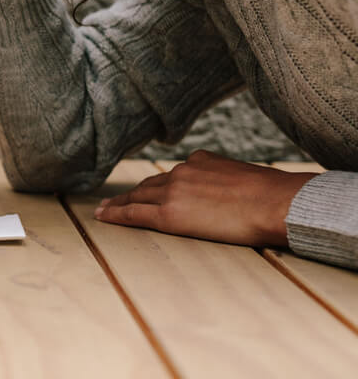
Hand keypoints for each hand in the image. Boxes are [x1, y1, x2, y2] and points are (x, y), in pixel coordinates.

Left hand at [94, 150, 317, 247]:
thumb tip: (229, 190)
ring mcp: (172, 191)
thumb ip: (226, 180)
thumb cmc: (274, 195)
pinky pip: (134, 214)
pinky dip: (115, 214)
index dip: (155, 185)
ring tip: (104, 209)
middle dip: (131, 193)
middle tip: (112, 200)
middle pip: (148, 185)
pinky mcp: (168, 214)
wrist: (276, 203)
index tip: (145, 189)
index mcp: (200, 161)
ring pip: (137, 197)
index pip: (172, 175)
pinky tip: (103, 216)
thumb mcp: (245, 176)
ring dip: (119, 203)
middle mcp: (182, 172)